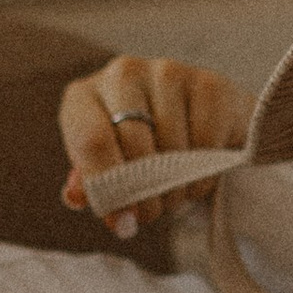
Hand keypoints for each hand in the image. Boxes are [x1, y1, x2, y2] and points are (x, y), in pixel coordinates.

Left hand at [60, 53, 254, 238]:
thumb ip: (100, 192)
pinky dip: (204, 170)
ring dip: (176, 185)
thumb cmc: (135, 148)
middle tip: (153, 211)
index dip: (109, 186)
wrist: (188, 122)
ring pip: (173, 147)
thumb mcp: (106, 169)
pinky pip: (206, 142)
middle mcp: (122, 73)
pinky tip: (198, 168)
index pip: (91, 140)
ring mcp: (167, 72)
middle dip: (146, 192)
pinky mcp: (208, 82)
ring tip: (174, 189)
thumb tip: (120, 220)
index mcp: (84, 96)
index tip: (124, 218)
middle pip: (135, 145)